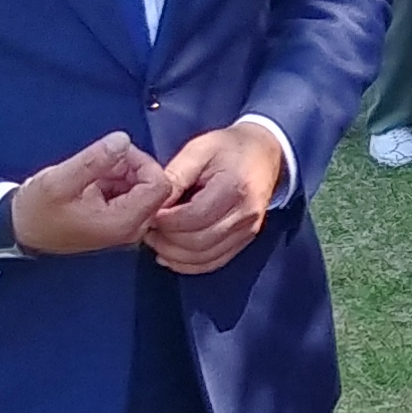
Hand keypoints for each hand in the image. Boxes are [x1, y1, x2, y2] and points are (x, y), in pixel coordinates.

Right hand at [7, 133, 168, 258]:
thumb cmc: (37, 210)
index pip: (159, 186)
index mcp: (123, 223)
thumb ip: (94, 160)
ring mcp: (126, 226)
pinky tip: (92, 181)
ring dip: (121, 172)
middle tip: (99, 161)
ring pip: (141, 187)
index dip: (142, 162)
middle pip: (154, 186)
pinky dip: (115, 180)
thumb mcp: (60, 180)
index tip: (115, 155)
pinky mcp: (117, 221)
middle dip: (130, 166)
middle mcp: (132, 228)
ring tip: (91, 172)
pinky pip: (129, 194)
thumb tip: (123, 139)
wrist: (20, 230)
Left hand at [143, 120, 290, 273]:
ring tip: (155, 240)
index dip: (166, 221)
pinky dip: (189, 265)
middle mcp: (245, 214)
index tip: (148, 214)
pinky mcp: (246, 239)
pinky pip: (215, 262)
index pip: (194, 217)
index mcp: (233, 187)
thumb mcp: (199, 149)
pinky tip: (170, 256)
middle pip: (198, 242)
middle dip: (166, 240)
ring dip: (174, 255)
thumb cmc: (229, 147)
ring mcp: (248, 230)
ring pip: (204, 257)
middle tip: (146, 228)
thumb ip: (175, 175)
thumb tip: (152, 203)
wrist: (265, 152)